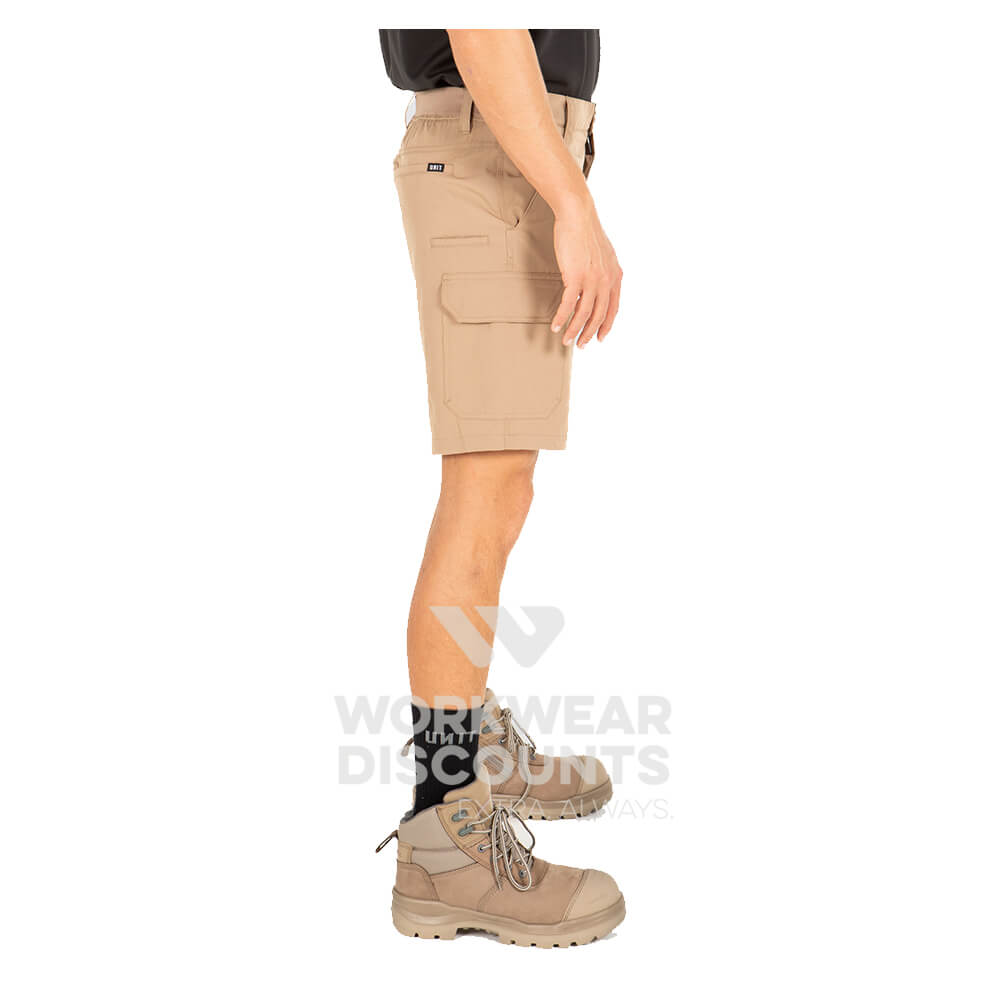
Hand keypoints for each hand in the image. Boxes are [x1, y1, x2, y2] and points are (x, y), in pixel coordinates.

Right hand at [550, 198, 622, 347]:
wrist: (578, 215)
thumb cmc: (586, 231)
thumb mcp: (603, 254)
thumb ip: (603, 271)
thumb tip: (596, 284)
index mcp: (615, 275)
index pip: (613, 308)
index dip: (606, 325)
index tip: (600, 337)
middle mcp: (606, 280)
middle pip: (599, 315)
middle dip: (589, 333)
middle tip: (581, 345)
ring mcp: (592, 280)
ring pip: (584, 314)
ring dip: (575, 331)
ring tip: (566, 340)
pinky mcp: (575, 277)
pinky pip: (569, 306)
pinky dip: (562, 318)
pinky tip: (556, 326)